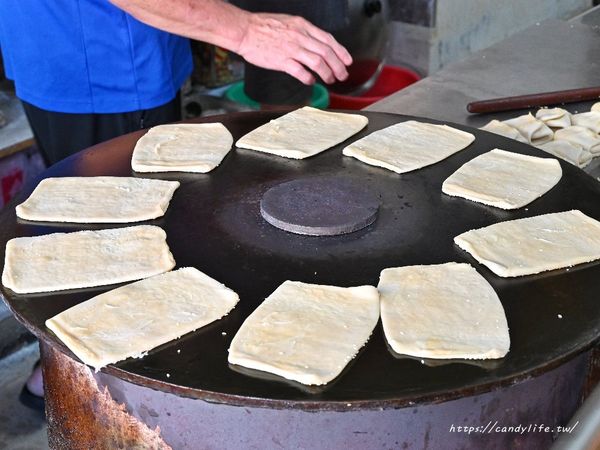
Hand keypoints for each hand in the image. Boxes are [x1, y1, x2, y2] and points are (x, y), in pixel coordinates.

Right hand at [236, 13, 351, 84]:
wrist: (244, 30)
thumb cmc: (263, 27)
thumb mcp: (288, 23)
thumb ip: (303, 33)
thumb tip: (315, 45)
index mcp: (302, 26)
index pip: (328, 39)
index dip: (341, 52)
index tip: (347, 61)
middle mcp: (300, 37)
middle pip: (327, 52)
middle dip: (338, 66)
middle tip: (342, 75)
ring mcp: (291, 49)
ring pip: (318, 62)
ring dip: (327, 73)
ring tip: (330, 80)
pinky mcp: (282, 60)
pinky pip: (301, 71)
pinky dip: (309, 78)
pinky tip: (311, 81)